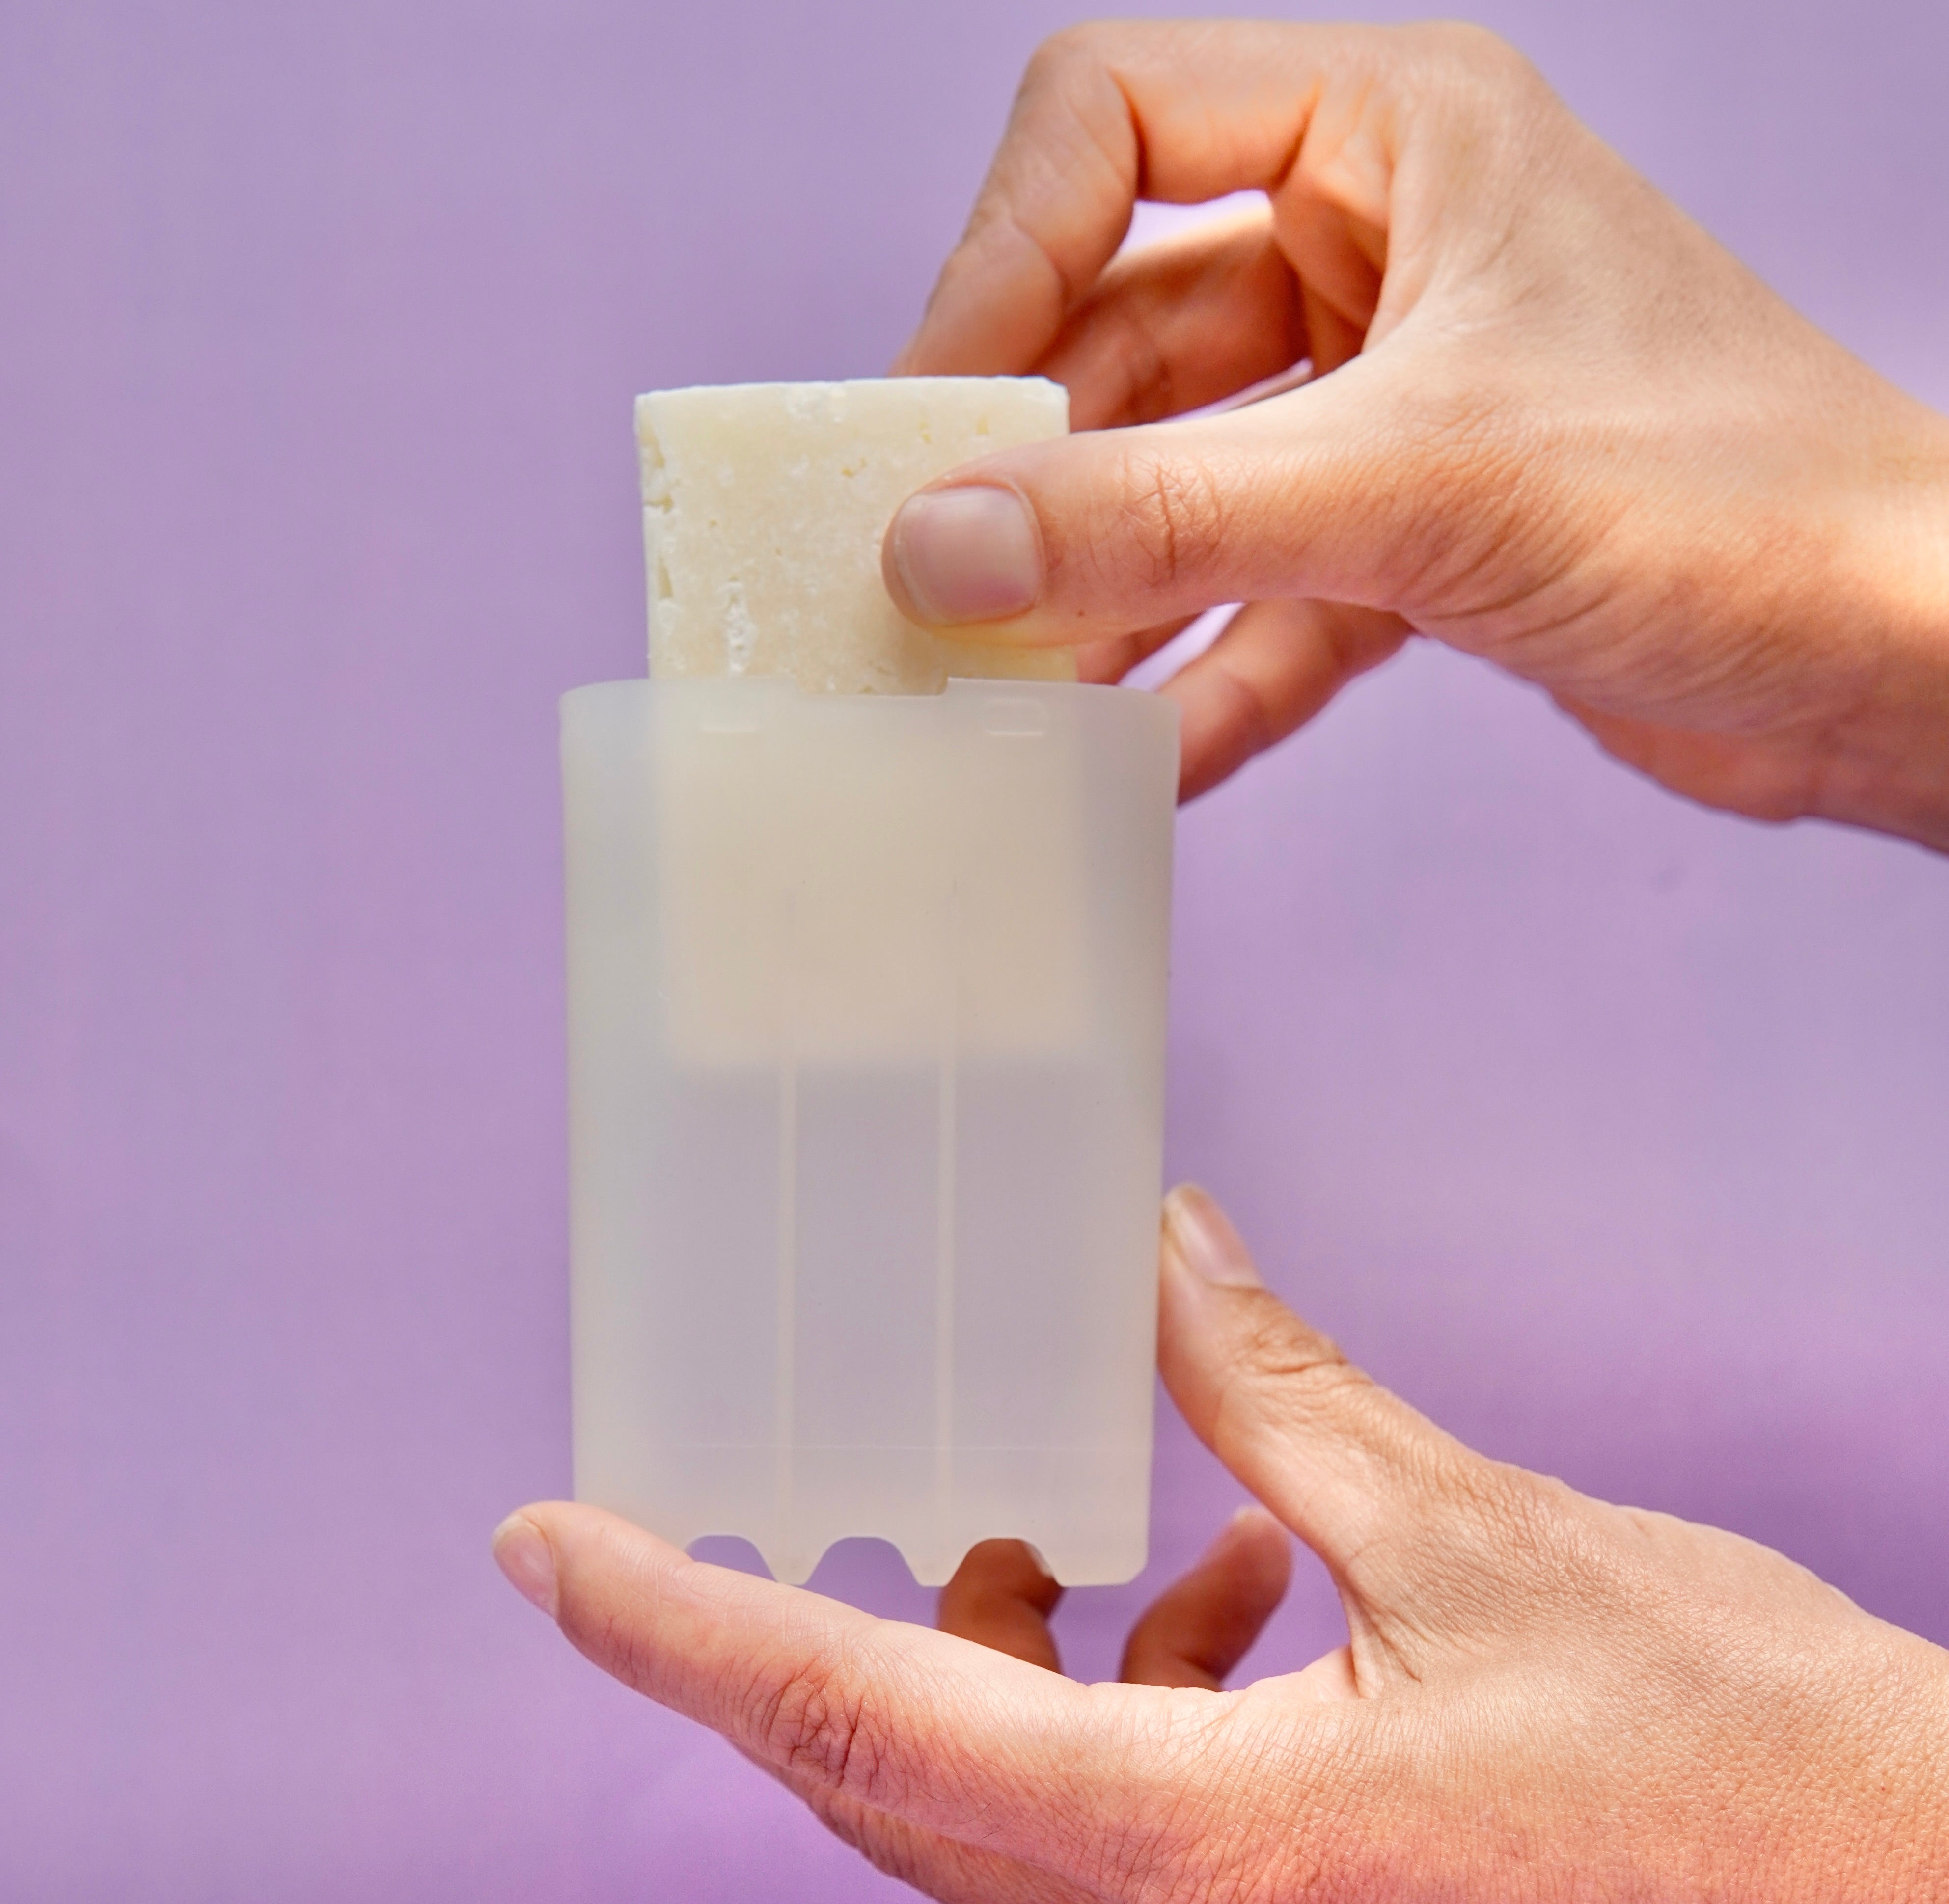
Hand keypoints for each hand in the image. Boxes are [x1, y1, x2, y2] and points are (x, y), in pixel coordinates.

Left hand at [494, 1185, 1948, 1903]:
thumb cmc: (1736, 1770)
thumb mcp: (1477, 1544)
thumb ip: (1282, 1400)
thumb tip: (1159, 1251)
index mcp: (1207, 1862)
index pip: (855, 1720)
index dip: (674, 1623)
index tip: (542, 1548)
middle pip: (900, 1774)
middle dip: (831, 1614)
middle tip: (831, 1474)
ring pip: (1005, 1799)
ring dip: (1016, 1646)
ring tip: (1091, 1519)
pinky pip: (1121, 1818)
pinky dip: (1133, 1691)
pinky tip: (1239, 1587)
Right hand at [879, 21, 1948, 837]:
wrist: (1900, 659)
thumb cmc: (1732, 500)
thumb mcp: (1414, 485)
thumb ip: (1163, 515)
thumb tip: (942, 543)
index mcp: (1398, 134)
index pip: (1113, 125)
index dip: (998, 255)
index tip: (931, 412)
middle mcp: (1385, 248)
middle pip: (1127, 325)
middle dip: (1036, 459)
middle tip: (934, 579)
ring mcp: (1394, 398)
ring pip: (1185, 473)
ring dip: (1104, 585)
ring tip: (1011, 687)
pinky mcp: (1416, 533)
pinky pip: (1262, 594)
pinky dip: (1207, 676)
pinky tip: (1146, 759)